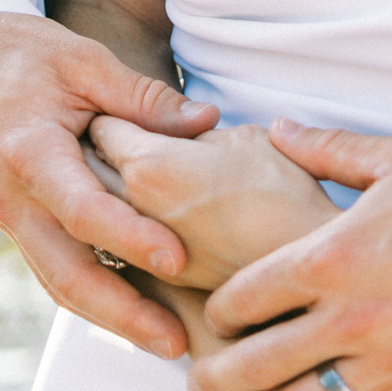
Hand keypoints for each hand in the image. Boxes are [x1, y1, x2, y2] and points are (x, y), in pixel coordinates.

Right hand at [0, 12, 218, 356]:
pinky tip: (135, 311)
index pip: (83, 209)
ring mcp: (12, 219)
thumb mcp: (83, 60)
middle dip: (122, 314)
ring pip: (59, 284)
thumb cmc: (21, 54)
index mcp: (28, 153)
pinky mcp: (20, 224)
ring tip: (165, 342)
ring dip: (110, 318)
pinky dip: (93, 296)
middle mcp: (14, 199)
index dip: (130, 238)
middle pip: (67, 274)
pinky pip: (55, 269)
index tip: (177, 259)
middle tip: (176, 342)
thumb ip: (142, 97)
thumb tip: (205, 124)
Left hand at [87, 117, 340, 290]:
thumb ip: (196, 128)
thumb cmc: (284, 197)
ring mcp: (135, 251)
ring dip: (104, 192)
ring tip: (130, 175)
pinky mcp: (150, 282)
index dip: (115, 112)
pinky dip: (120, 230)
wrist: (304, 275)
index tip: (126, 108)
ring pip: (94, 214)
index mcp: (149, 164)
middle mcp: (130, 209)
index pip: (104, 126)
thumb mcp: (244, 138)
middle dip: (97, 150)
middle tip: (118, 136)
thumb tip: (180, 126)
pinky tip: (145, 218)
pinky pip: (115, 247)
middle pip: (87, 168)